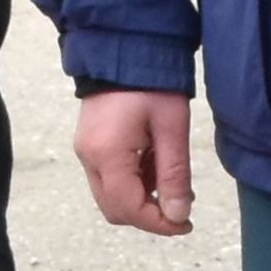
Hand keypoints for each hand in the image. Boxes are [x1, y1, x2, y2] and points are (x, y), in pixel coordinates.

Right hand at [76, 85, 195, 236]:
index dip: (158, 224)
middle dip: (148, 215)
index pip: (129, 208)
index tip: (186, 224)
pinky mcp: (88, 145)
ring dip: (141, 198)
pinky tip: (154, 164)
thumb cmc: (152, 82)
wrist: (124, 46)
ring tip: (170, 178)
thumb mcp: (172, 128)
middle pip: (114, 209)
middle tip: (180, 205)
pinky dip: (132, 183)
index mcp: (107, 154)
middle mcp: (89, 157)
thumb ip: (174, 175)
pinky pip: (108, 178)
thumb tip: (178, 215)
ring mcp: (85, 151)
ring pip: (110, 197)